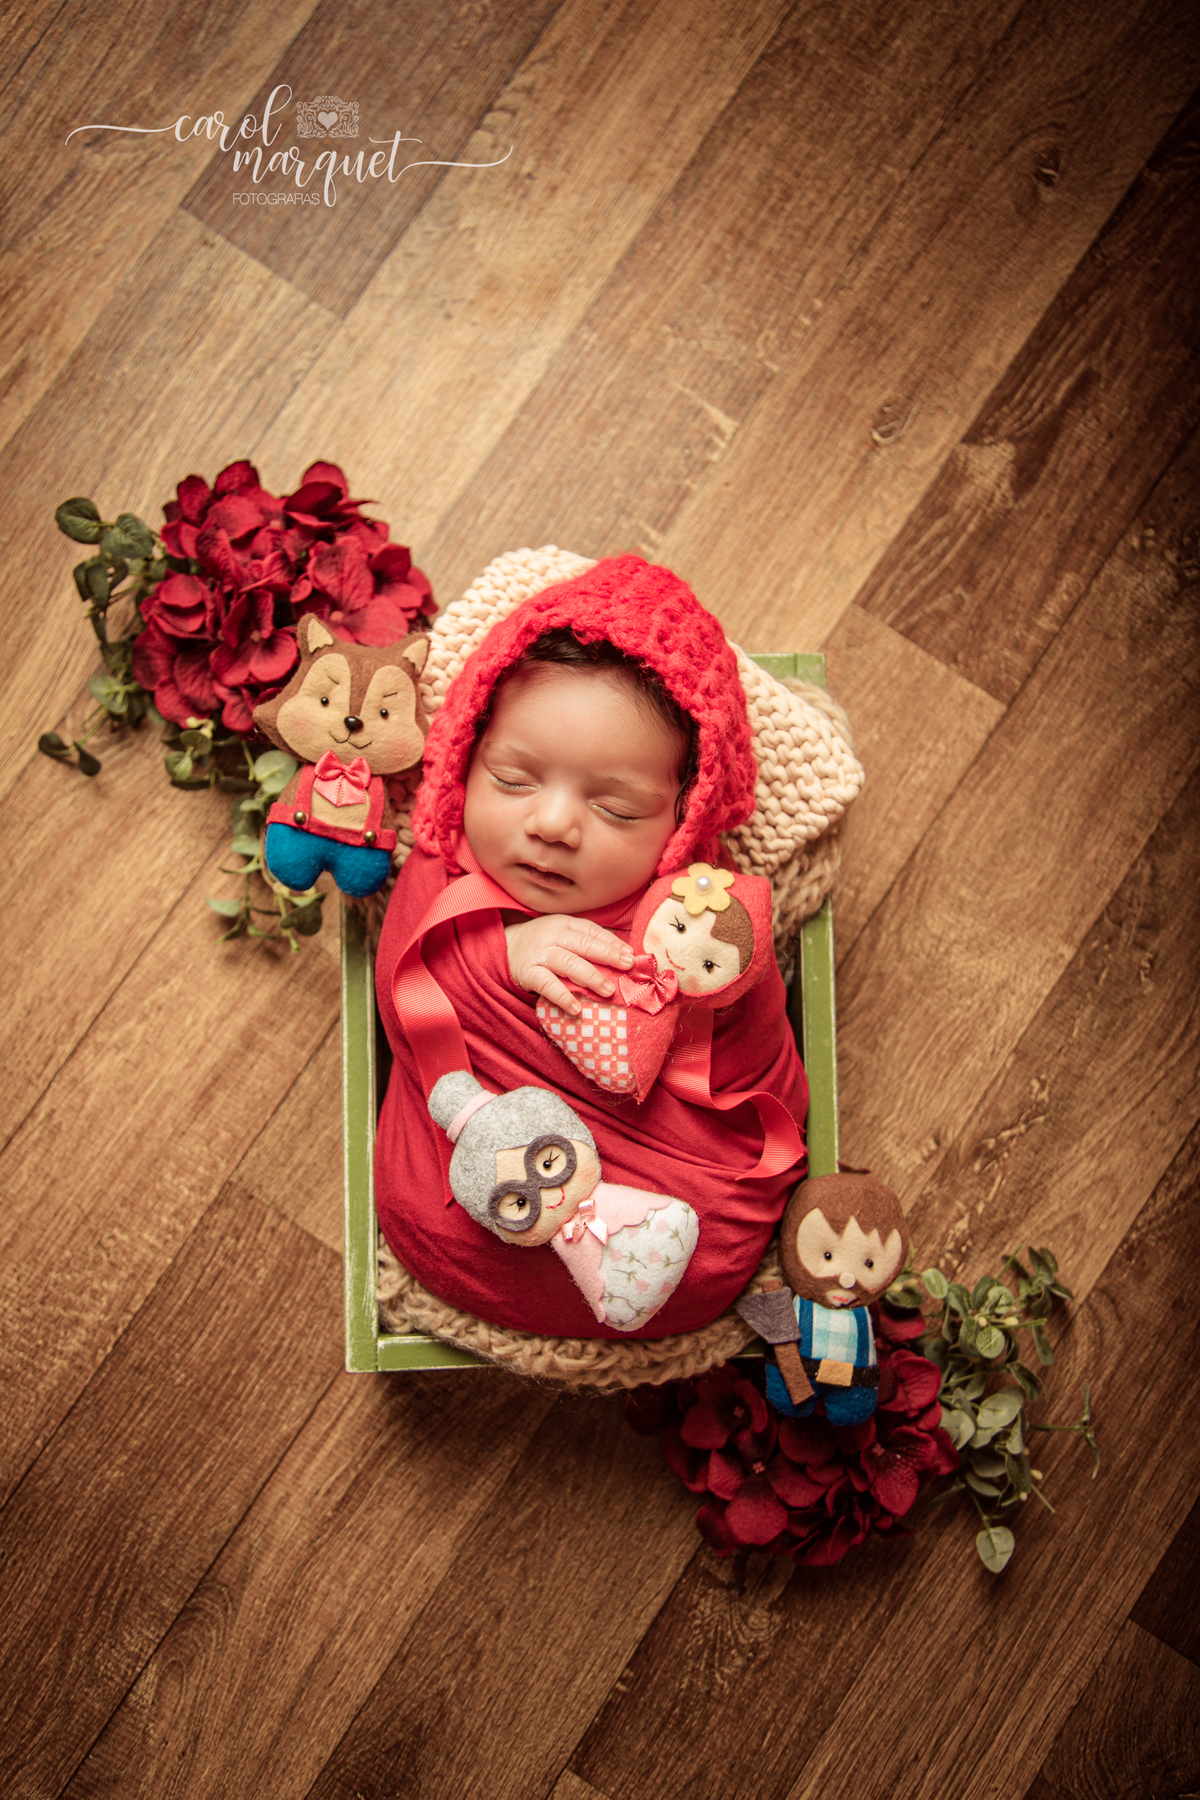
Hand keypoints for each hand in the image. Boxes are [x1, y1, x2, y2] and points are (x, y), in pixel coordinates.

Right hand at [505, 915, 634, 1013]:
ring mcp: (539, 954)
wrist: (504, 949)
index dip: (612, 943)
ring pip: (568, 963)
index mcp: (564, 923)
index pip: (592, 931)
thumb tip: (623, 953)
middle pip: (583, 945)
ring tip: (608, 990)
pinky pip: (547, 985)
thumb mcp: (563, 934)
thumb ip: (588, 941)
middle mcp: (552, 935)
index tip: (630, 955)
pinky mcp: (527, 973)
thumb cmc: (543, 943)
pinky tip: (577, 1008)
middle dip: (608, 955)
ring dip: (591, 977)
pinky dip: (563, 996)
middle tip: (627, 967)